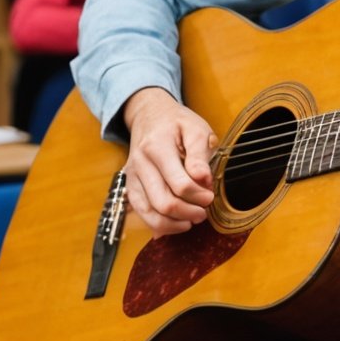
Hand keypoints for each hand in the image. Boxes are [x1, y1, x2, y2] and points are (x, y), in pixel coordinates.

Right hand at [121, 87, 218, 236]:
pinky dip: (158, 224)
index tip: (210, 196)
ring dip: (173, 223)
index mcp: (157, 146)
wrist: (148, 116)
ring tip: (191, 220)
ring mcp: (132, 177)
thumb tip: (204, 181)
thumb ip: (200, 155)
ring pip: (149, 213)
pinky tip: (176, 224)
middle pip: (163, 202)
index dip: (198, 196)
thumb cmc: (176, 123)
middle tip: (203, 212)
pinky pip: (141, 213)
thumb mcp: (195, 128)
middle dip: (187, 213)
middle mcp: (140, 164)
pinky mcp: (129, 186)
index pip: (179, 183)